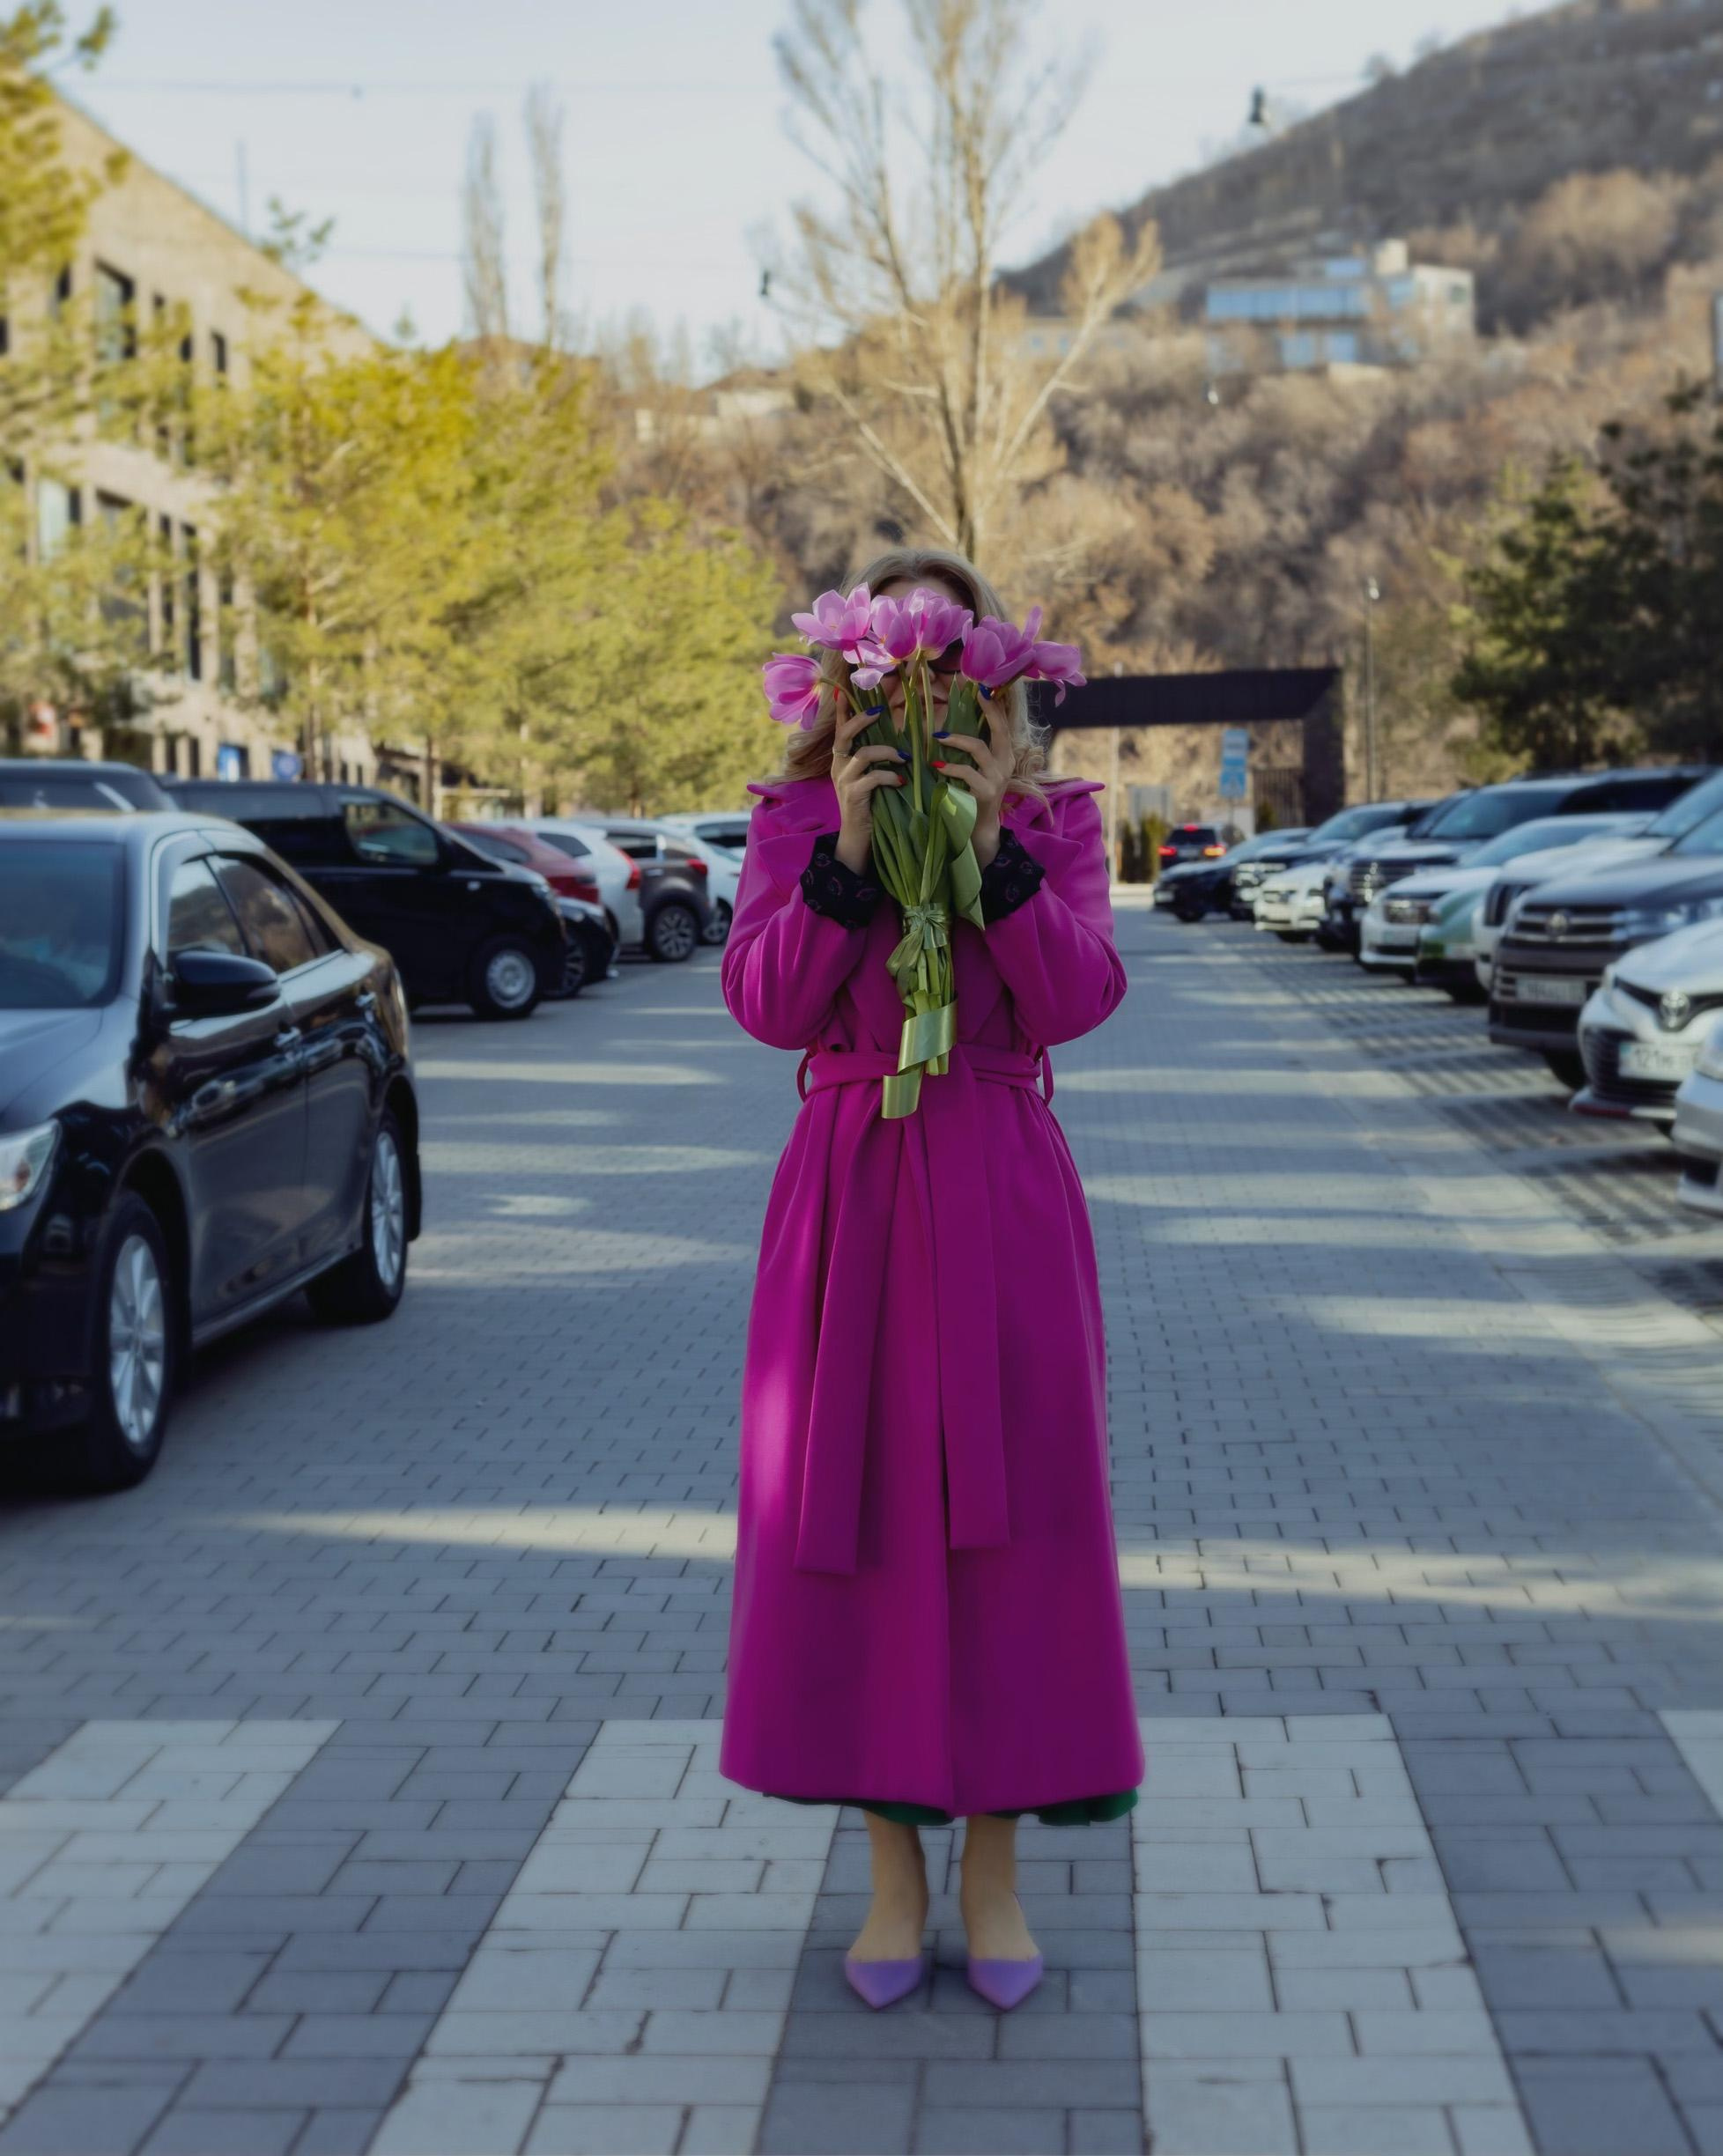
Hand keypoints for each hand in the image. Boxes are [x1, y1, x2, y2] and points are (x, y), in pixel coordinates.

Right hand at [831, 703, 905, 874]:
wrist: (857, 840)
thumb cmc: (870, 807)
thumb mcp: (871, 779)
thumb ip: (876, 760)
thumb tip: (898, 742)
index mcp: (842, 760)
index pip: (839, 729)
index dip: (841, 709)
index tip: (843, 689)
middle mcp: (839, 767)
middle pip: (844, 734)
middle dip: (862, 720)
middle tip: (880, 712)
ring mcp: (844, 782)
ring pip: (862, 755)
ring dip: (887, 752)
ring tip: (905, 758)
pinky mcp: (853, 796)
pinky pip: (872, 778)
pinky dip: (890, 777)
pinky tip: (902, 782)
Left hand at [933, 700, 1011, 867]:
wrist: (979, 829)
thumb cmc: (974, 795)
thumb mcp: (979, 770)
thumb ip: (973, 751)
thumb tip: (954, 724)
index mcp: (1005, 756)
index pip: (1003, 726)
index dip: (995, 707)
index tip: (984, 688)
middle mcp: (1005, 765)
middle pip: (1000, 730)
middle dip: (989, 711)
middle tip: (975, 694)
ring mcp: (997, 779)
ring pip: (978, 748)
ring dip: (956, 740)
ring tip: (938, 738)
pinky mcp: (985, 792)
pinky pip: (967, 773)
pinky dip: (950, 768)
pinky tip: (936, 767)